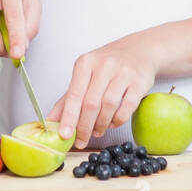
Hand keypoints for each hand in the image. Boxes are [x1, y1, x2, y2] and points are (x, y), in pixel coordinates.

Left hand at [48, 33, 156, 148]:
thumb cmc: (108, 65)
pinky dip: (118, 120)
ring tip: (97, 131)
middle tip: (82, 140)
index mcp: (85, 63)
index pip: (74, 95)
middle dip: (84, 126)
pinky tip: (113, 123)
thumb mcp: (85, 74)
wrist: (140, 50)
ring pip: (108, 106)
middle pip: (91, 103)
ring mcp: (123, 73)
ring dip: (101, 124)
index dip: (69, 118)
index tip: (64, 135)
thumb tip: (51, 121)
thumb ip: (68, 98)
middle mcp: (104, 65)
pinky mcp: (139, 82)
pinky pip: (127, 107)